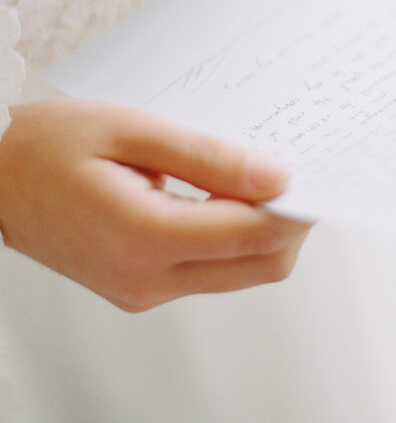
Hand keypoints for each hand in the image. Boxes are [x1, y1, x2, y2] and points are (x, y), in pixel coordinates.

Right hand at [0, 99, 308, 310]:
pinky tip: (226, 195)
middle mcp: (147, 279)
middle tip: (299, 172)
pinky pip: (210, 270)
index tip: (321, 172)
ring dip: (264, 231)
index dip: (297, 206)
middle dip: (291, 223)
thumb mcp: (130, 131)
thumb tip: (278, 176)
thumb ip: (208, 156)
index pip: (254, 235)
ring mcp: (142, 291)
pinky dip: (232, 237)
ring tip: (261, 176)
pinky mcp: (140, 289)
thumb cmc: (47, 145)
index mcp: (143, 237)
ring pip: (239, 272)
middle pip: (259, 265)